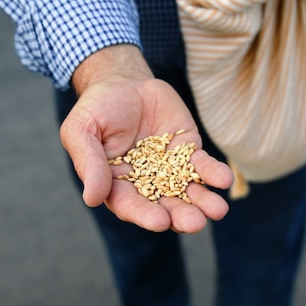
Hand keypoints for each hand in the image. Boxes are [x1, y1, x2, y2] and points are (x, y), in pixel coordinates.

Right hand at [61, 45, 232, 232]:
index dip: (144, 214)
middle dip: (181, 216)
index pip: (130, 205)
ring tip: (217, 210)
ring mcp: (169, 169)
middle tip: (195, 223)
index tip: (160, 221)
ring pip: (187, 191)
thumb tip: (92, 199)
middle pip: (164, 205)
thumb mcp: (81, 131)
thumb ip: (89, 163)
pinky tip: (224, 179)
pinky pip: (202, 165)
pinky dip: (214, 173)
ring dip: (203, 202)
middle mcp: (145, 184)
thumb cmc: (96, 109)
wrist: (122, 82)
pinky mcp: (188, 151)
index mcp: (115, 185)